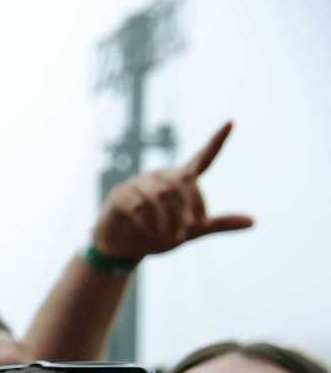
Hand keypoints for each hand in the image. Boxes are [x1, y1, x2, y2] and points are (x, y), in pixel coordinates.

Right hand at [93, 123, 253, 262]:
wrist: (121, 250)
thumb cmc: (156, 235)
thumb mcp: (189, 232)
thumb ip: (217, 225)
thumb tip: (253, 222)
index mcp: (179, 181)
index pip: (202, 158)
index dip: (216, 141)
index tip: (231, 122)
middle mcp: (160, 177)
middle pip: (181, 183)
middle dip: (190, 206)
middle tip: (191, 229)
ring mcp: (137, 184)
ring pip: (161, 195)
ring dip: (170, 218)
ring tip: (172, 237)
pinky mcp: (119, 197)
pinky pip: (138, 204)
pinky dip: (149, 221)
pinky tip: (153, 233)